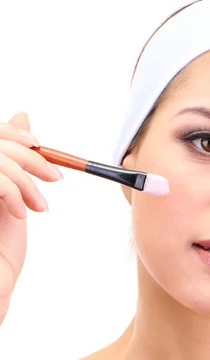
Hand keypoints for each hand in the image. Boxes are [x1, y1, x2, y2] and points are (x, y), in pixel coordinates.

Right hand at [0, 112, 62, 322]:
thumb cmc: (0, 243)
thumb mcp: (12, 192)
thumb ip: (13, 157)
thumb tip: (23, 116)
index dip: (14, 133)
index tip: (39, 145)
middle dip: (30, 157)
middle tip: (55, 179)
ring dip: (26, 181)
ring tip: (39, 206)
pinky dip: (14, 192)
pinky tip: (22, 213)